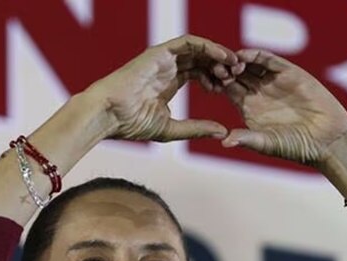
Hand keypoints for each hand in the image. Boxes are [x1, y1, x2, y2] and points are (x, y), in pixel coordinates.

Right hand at [83, 35, 244, 142]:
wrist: (110, 114)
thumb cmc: (132, 124)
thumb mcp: (171, 129)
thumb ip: (196, 128)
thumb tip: (222, 132)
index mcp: (170, 83)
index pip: (200, 73)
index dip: (217, 79)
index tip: (229, 89)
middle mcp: (168, 67)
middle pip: (202, 59)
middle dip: (221, 66)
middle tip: (237, 75)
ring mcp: (164, 58)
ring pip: (198, 49)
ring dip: (218, 55)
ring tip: (233, 65)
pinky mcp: (161, 51)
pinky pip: (190, 42)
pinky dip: (208, 47)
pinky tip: (222, 57)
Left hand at [217, 49, 346, 167]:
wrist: (326, 139)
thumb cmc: (295, 146)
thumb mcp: (266, 143)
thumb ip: (246, 139)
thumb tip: (223, 142)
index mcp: (249, 108)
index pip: (228, 90)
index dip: (218, 84)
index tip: (208, 83)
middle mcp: (259, 92)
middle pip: (236, 74)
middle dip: (225, 69)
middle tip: (216, 69)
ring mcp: (274, 82)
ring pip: (251, 64)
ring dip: (238, 61)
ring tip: (229, 64)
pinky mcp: (290, 73)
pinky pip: (270, 60)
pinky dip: (256, 56)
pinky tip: (244, 56)